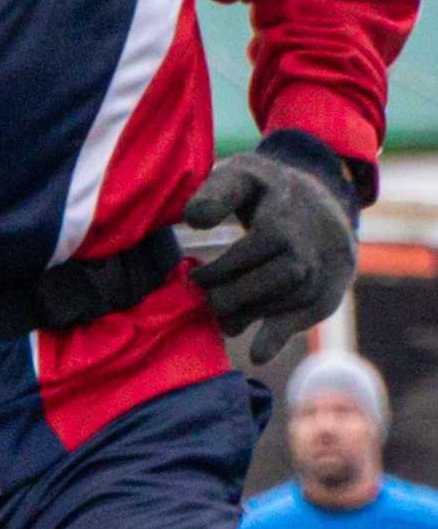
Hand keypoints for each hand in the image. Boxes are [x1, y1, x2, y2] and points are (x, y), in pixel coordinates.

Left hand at [181, 148, 357, 368]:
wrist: (322, 197)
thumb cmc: (266, 190)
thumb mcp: (240, 176)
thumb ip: (215, 194)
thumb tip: (195, 221)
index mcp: (288, 210)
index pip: (257, 245)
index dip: (222, 268)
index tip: (196, 277)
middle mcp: (315, 239)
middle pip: (279, 276)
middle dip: (236, 295)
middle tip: (209, 301)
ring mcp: (328, 264)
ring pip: (293, 298)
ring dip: (253, 314)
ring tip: (225, 318)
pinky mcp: (333, 288)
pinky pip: (311, 314)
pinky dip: (283, 335)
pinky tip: (258, 353)